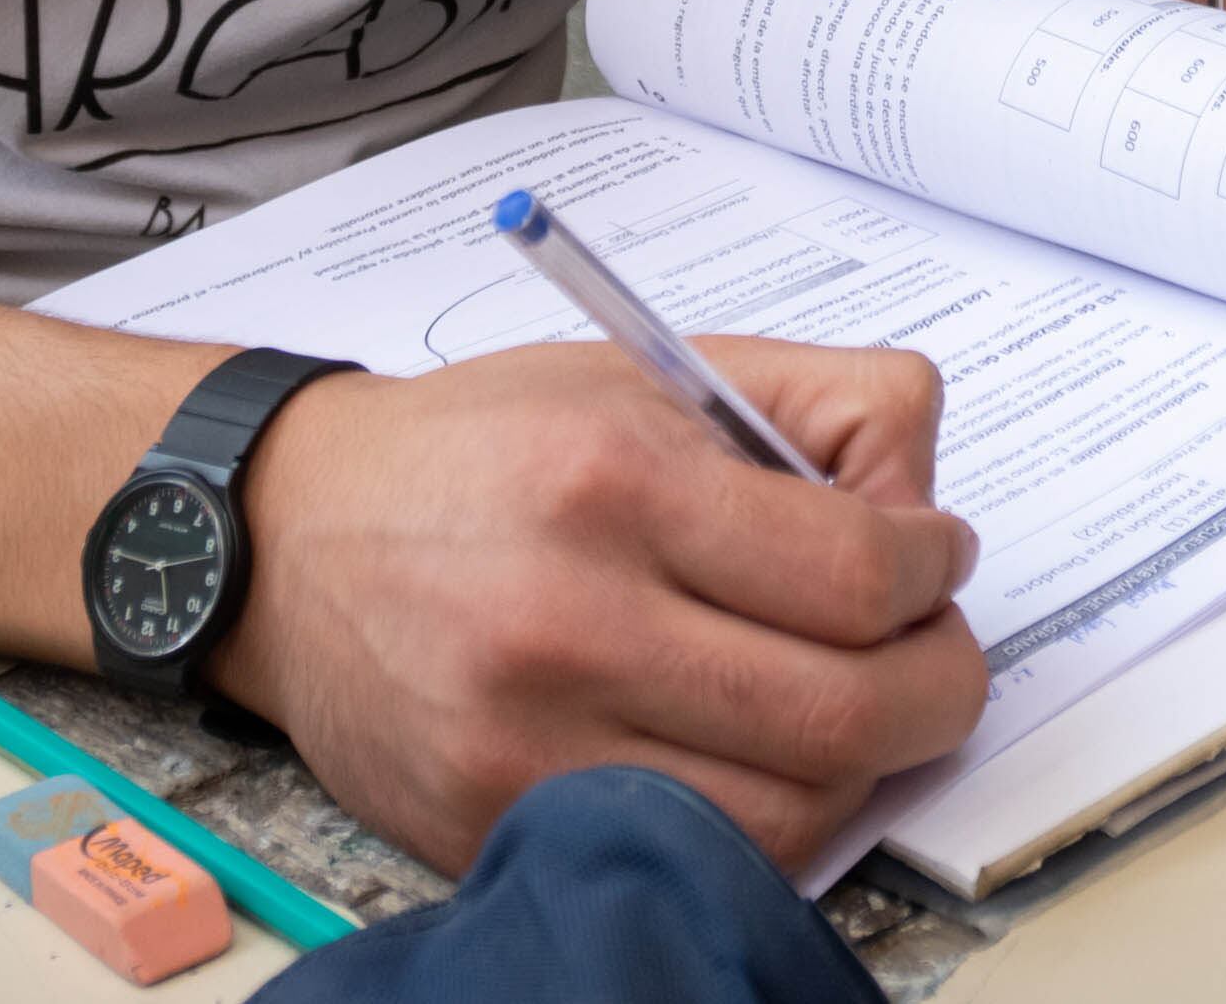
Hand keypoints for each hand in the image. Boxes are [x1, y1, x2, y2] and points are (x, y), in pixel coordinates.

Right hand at [211, 339, 986, 875]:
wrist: (289, 537)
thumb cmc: (481, 450)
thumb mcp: (646, 371)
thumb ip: (814, 401)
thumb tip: (922, 497)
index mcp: (616, 484)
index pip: (856, 575)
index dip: (933, 572)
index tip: (936, 558)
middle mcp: (570, 621)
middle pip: (844, 714)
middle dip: (934, 686)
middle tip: (931, 650)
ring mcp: (530, 746)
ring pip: (789, 816)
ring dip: (859, 766)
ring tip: (848, 701)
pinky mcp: (497, 827)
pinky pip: (692, 854)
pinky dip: (761, 818)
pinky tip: (759, 755)